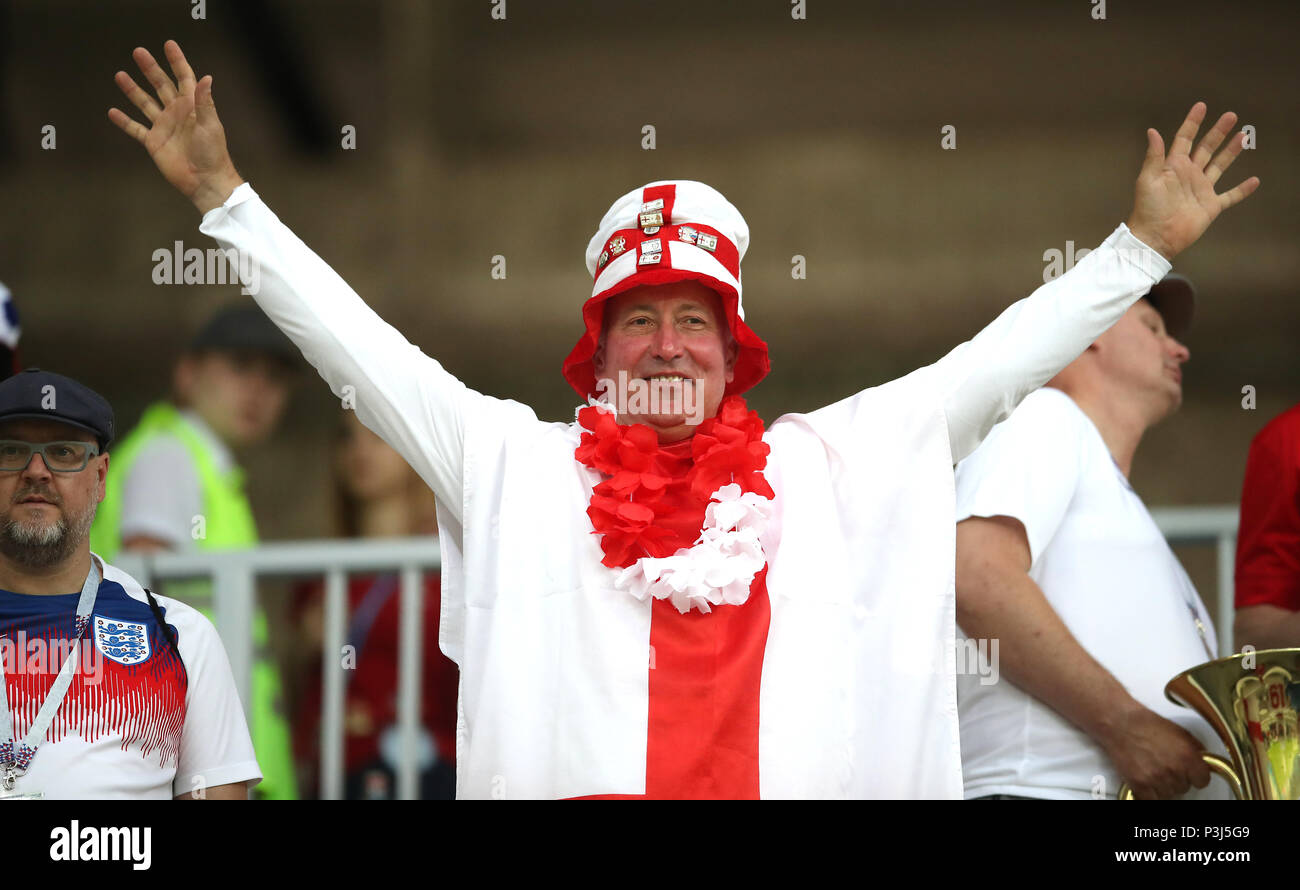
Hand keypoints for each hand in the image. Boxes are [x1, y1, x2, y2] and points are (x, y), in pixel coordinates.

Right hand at [109, 40, 243, 213]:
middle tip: (138, 52)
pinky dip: (124, 121)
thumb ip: (204, 102)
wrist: (205, 180)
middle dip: (150, 69)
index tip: (169, 44)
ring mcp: (164, 127)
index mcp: (192, 107)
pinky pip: (136, 129)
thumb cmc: (213, 153)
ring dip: (133, 90)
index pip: (184, 78)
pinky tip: (112, 112)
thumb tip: (206, 77)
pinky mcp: (154, 142)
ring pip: (145, 103)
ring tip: (120, 75)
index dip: (177, 62)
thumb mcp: (211, 125)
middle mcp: (176, 113)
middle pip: (161, 85)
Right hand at [1101, 704, 1211, 798]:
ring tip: (1152, 769)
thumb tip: (1201, 761)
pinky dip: (1149, 793)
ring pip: (1168, 795)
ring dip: (1162, 786)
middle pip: (1184, 788)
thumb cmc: (1146, 723)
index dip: (1195, 776)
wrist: (1119, 722)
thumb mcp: (1179, 731)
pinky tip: (1146, 780)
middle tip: (1165, 765)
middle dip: (1176, 779)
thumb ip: (1194, 749)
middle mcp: (1174, 770)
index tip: (1190, 773)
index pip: (1203, 781)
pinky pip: (1151, 800)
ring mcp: (1156, 779)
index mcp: (1188, 756)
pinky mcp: (1139, 785)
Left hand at [1125, 102, 1258, 260]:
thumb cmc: (1147, 209)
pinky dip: (1242, 190)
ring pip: (1219, 166)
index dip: (1192, 123)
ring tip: (1243, 135)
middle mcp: (1189, 175)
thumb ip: (1154, 156)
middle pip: (1206, 148)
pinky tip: (1254, 180)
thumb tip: (1152, 131)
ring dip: (1231, 151)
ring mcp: (1201, 190)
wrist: (1155, 238)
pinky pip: (1230, 196)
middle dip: (1218, 132)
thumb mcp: (1148, 180)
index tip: (1201, 106)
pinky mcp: (1210, 206)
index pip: (1185, 139)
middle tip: (1230, 116)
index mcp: (1173, 166)